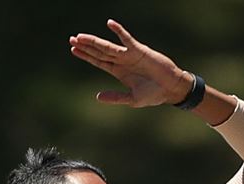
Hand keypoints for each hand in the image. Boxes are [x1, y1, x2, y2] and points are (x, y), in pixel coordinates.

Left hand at [69, 19, 193, 107]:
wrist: (171, 88)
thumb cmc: (154, 95)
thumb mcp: (132, 99)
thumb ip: (115, 97)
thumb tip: (97, 97)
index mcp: (119, 72)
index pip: (98, 62)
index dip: (86, 56)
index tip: (73, 49)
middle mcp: (122, 62)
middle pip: (99, 52)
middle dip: (86, 46)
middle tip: (72, 39)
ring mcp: (129, 55)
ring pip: (108, 46)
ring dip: (94, 41)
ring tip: (81, 37)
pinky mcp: (139, 51)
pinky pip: (127, 39)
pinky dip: (119, 31)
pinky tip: (110, 24)